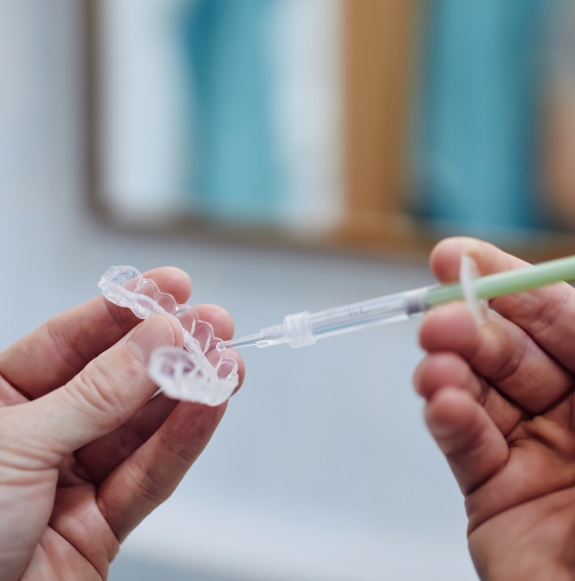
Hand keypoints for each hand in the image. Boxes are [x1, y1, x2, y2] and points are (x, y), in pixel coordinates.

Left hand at [0, 267, 243, 580]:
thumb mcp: (17, 444)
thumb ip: (96, 394)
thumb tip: (157, 341)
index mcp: (0, 400)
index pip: (70, 340)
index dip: (123, 311)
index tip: (171, 288)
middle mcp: (41, 432)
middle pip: (117, 380)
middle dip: (169, 350)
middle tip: (213, 324)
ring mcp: (74, 477)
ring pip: (142, 426)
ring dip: (189, 393)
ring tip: (226, 363)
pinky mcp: (104, 522)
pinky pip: (151, 474)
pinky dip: (185, 440)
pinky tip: (212, 405)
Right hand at [414, 238, 574, 580]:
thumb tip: (559, 286)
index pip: (556, 316)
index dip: (508, 283)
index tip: (456, 257)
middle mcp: (571, 414)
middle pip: (509, 351)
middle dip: (469, 328)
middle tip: (436, 319)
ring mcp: (530, 452)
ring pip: (478, 393)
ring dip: (450, 372)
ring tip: (435, 365)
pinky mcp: (492, 495)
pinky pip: (466, 447)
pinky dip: (448, 419)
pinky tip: (441, 403)